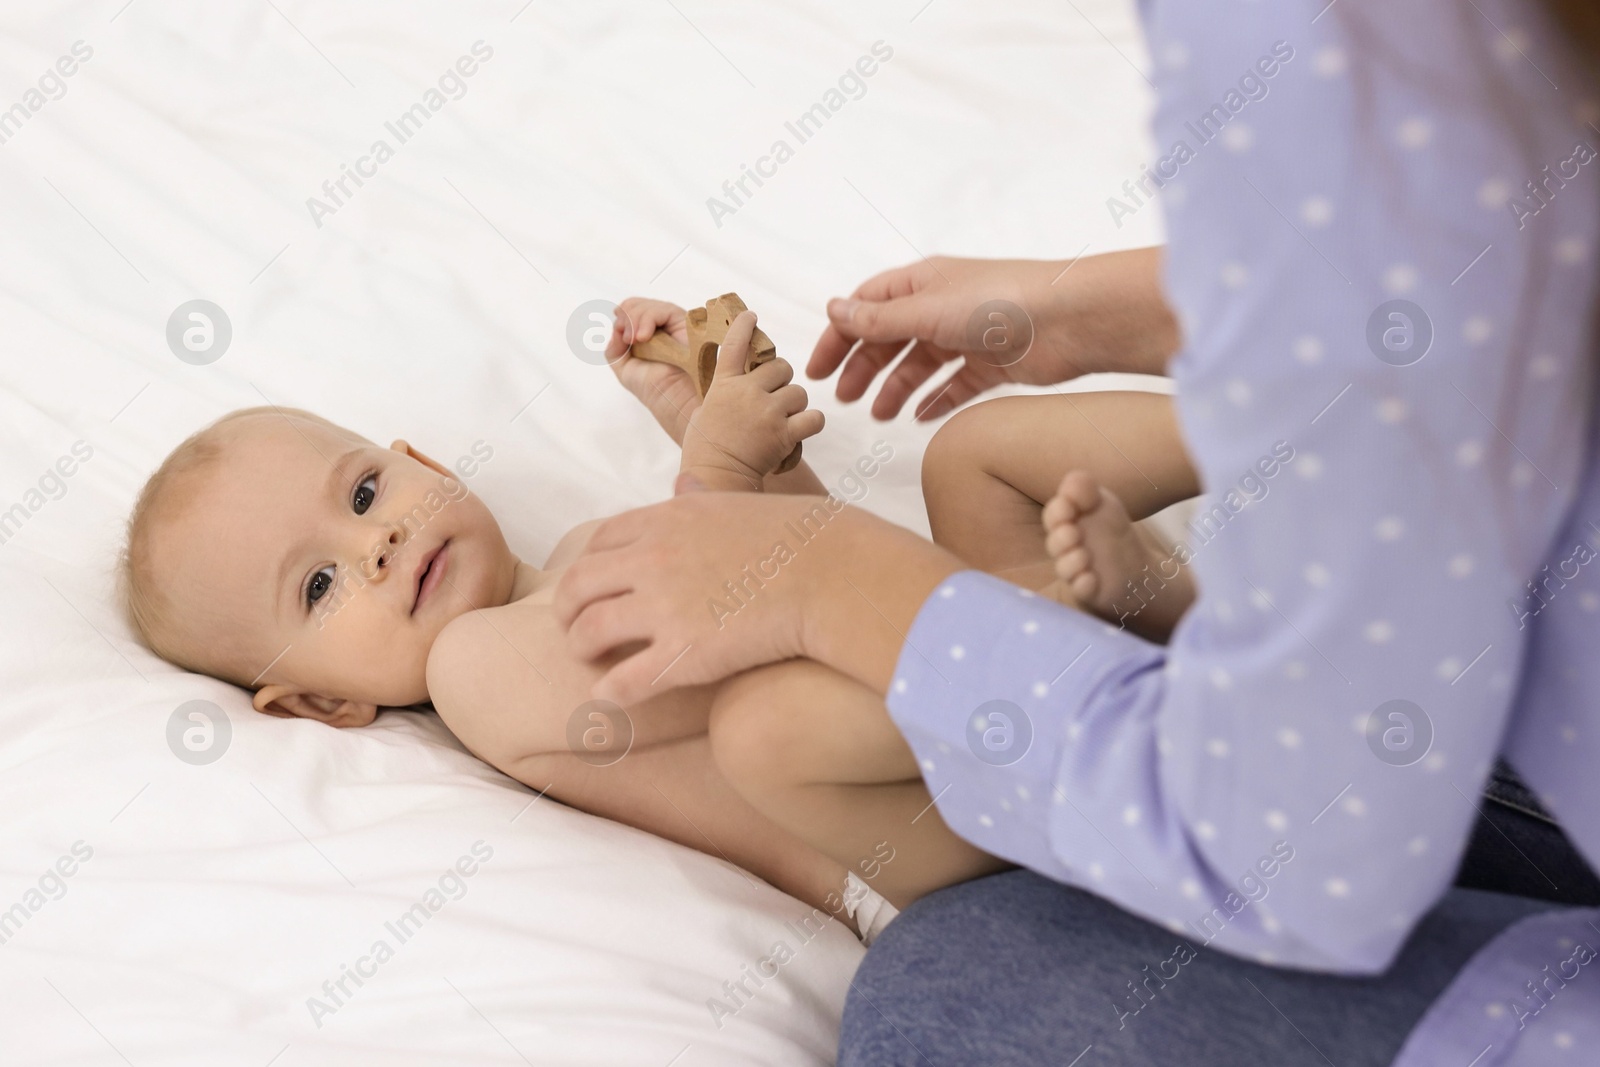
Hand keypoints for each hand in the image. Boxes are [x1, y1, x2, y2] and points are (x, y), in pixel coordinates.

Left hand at [554, 491, 964, 705]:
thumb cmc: (800, 538)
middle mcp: (652, 560)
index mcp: (665, 520)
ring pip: (587, 633)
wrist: (832, 574)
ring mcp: (663, 608)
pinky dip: (608, 693)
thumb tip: (682, 486)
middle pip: (577, 586)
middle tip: (575, 629)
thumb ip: (701, 498)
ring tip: (591, 662)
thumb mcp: (739, 502)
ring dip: (580, 649)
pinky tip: (608, 699)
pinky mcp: (682, 655)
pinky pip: (622, 682)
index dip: (586, 568)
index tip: (591, 587)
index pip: (598, 542)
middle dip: (568, 610)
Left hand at [605, 297, 699, 444]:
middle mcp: (660, 327)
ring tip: (637, 341)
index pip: (629, 310)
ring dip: (635, 320)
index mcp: (645, 335)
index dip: (621, 318)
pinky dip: (648, 319)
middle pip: (635, 304)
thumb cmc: (653, 388)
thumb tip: (616, 328)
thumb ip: (613, 349)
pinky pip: (663, 309)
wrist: (673, 398)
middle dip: (626, 318)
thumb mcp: (623, 368)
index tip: (622, 339)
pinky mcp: (685, 323)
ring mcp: (673, 324)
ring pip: (647, 306)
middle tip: (629, 340)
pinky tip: (644, 337)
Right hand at [680, 310, 823, 490]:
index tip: (752, 316)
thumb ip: (723, 394)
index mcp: (724, 384)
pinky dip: (811, 423)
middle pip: (780, 367)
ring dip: (795, 404)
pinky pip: (814, 418)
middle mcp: (747, 392)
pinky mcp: (784, 433)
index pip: (734, 344)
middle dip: (782, 381)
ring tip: (782, 422)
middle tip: (775, 398)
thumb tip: (734, 386)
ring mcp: (767, 411)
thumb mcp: (705, 411)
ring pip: (798, 392)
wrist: (715, 477)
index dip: (744, 326)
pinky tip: (801, 429)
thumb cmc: (705, 449)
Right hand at [808, 248, 1177, 420]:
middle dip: (864, 367)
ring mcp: (968, 336)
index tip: (818, 370)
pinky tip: (919, 418)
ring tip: (880, 415)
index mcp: (922, 284)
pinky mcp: (994, 363)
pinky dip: (937, 400)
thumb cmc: (997, 303)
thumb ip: (879, 318)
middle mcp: (943, 306)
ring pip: (921, 365)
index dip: (840, 336)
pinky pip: (956, 385)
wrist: (1068, 321)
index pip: (868, 307)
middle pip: (891, 338)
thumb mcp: (927, 311)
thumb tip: (833, 308)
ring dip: (896, 388)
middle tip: (844, 400)